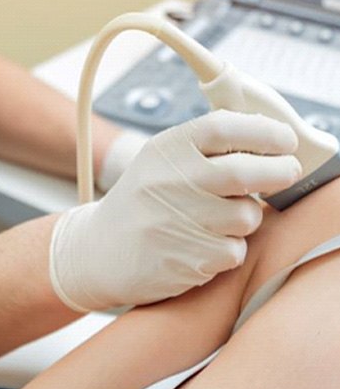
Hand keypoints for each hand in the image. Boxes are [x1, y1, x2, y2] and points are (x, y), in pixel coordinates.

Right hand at [49, 110, 300, 311]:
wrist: (100, 250)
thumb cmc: (143, 200)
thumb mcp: (161, 159)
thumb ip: (205, 147)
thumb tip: (266, 139)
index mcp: (166, 149)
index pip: (223, 127)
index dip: (264, 131)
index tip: (285, 139)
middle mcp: (170, 181)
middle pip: (244, 171)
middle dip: (279, 171)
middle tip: (288, 171)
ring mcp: (177, 222)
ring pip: (246, 216)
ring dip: (246, 217)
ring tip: (220, 217)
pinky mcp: (187, 260)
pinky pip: (235, 251)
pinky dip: (229, 248)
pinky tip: (202, 243)